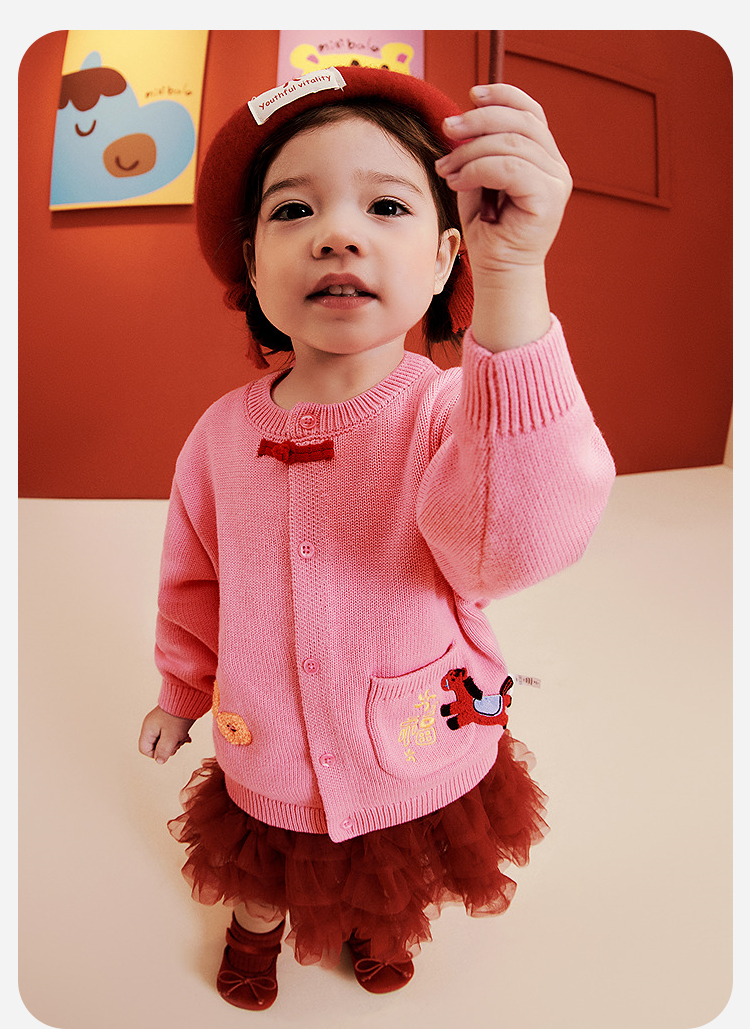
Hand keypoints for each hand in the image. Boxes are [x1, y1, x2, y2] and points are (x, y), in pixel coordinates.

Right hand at [138, 705, 194, 763]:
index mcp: (148, 729)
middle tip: (177, 742)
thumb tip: (159, 761)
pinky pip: (171, 734)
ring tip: (183, 736)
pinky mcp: (169, 721)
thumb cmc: (178, 716)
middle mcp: (151, 725)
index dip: (156, 754)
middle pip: (155, 746)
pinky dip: (178, 737)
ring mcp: (160, 722)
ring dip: (175, 742)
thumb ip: (163, 751)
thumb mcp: (171, 737)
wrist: (189, 697)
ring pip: (165, 740)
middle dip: (168, 748)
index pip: (144, 749)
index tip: (167, 750)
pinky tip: (186, 736)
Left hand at [436, 84, 571, 278]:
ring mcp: (556, 182)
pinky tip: (458, 181)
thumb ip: (477, 150)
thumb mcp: (478, 179)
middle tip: (446, 128)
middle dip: (478, 121)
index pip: (530, 112)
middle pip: (520, 122)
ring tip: (446, 169)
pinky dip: (478, 169)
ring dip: (469, 152)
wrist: (499, 271)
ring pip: (511, 145)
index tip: (470, 95)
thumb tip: (460, 120)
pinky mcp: (549, 198)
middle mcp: (555, 166)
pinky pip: (510, 168)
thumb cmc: (488, 229)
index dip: (503, 96)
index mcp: (543, 157)